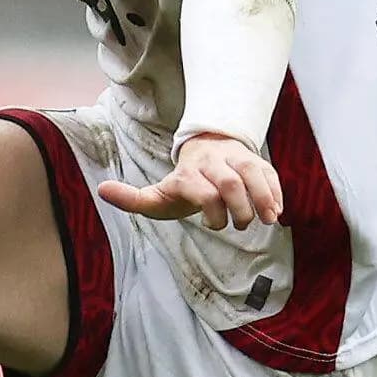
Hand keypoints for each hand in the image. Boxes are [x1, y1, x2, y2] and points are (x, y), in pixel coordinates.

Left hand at [98, 131, 284, 230]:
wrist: (206, 150)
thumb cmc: (181, 183)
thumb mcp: (155, 194)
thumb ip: (131, 198)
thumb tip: (101, 190)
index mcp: (188, 173)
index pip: (202, 191)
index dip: (212, 212)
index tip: (214, 226)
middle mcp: (212, 162)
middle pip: (230, 183)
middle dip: (239, 209)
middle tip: (239, 226)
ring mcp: (236, 158)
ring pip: (253, 173)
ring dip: (262, 199)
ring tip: (267, 220)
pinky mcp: (255, 160)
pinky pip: (269, 172)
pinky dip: (275, 192)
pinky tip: (275, 212)